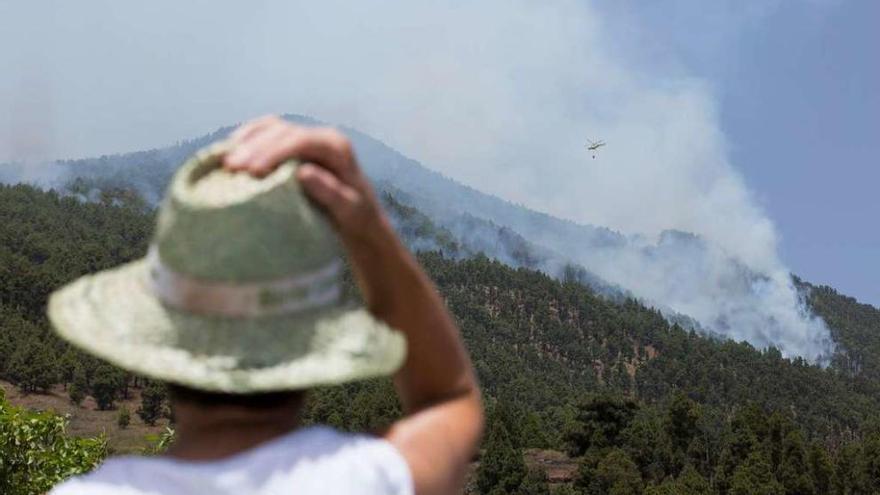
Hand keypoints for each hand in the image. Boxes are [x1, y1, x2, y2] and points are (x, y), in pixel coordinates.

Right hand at [222, 116, 390, 246]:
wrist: (359, 216)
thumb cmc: (355, 216)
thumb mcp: (349, 209)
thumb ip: (330, 191)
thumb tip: (303, 172)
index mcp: (336, 147)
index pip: (301, 141)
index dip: (274, 152)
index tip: (253, 171)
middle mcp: (321, 136)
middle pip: (282, 132)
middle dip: (254, 148)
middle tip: (231, 168)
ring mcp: (306, 138)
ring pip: (271, 128)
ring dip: (246, 142)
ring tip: (225, 162)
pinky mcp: (293, 145)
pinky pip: (266, 134)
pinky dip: (247, 140)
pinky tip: (229, 151)